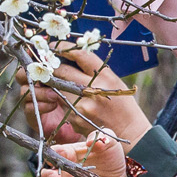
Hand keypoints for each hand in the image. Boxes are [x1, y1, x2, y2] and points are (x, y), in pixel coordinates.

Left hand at [15, 45, 149, 144]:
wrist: (128, 130)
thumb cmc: (122, 103)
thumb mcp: (112, 80)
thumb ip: (93, 69)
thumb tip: (68, 56)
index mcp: (104, 77)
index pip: (79, 55)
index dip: (63, 48)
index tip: (54, 46)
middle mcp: (92, 90)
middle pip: (63, 71)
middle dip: (54, 66)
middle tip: (48, 61)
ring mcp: (82, 105)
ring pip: (58, 87)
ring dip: (56, 82)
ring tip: (57, 79)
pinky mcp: (75, 118)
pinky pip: (62, 103)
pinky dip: (62, 99)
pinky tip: (70, 100)